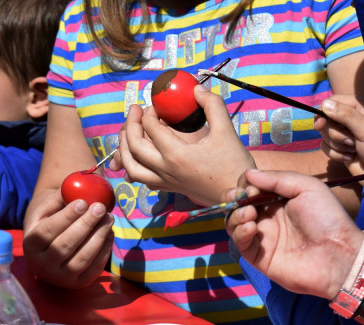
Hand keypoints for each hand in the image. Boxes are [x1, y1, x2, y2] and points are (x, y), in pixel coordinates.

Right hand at [22, 189, 113, 288]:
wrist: (52, 246)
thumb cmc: (52, 220)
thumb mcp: (48, 207)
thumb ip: (60, 198)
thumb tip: (78, 188)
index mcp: (30, 244)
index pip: (47, 231)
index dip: (66, 217)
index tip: (83, 202)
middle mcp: (41, 265)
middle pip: (65, 245)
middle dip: (86, 224)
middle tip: (101, 207)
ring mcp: (60, 277)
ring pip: (82, 258)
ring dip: (99, 236)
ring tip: (109, 218)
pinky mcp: (78, 283)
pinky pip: (94, 267)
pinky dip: (105, 249)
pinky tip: (110, 233)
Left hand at [110, 85, 255, 205]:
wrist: (240, 195)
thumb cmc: (234, 165)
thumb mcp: (226, 130)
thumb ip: (212, 105)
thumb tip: (196, 90)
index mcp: (177, 155)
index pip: (151, 128)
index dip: (149, 112)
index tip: (156, 105)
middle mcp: (166, 170)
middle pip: (133, 146)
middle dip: (130, 125)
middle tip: (135, 111)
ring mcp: (166, 182)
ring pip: (132, 168)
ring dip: (124, 149)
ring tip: (126, 133)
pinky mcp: (171, 188)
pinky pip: (143, 180)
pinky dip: (135, 167)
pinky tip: (140, 157)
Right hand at [223, 169, 363, 298]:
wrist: (338, 254)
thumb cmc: (328, 218)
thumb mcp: (307, 187)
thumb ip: (277, 178)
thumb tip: (249, 174)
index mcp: (279, 199)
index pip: (251, 187)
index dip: (246, 184)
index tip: (252, 187)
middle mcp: (268, 217)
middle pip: (237, 204)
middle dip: (233, 197)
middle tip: (241, 197)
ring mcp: (263, 237)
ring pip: (234, 223)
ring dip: (235, 214)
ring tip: (250, 213)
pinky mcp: (260, 257)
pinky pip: (240, 244)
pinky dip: (240, 233)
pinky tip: (252, 227)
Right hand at [314, 95, 363, 175]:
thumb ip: (346, 115)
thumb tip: (325, 105)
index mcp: (360, 106)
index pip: (333, 101)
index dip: (324, 112)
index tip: (320, 124)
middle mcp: (350, 116)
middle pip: (326, 119)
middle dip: (336, 134)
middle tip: (351, 141)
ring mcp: (344, 132)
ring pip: (325, 134)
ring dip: (338, 145)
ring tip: (354, 150)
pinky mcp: (338, 146)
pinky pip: (325, 147)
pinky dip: (336, 154)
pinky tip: (350, 157)